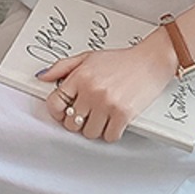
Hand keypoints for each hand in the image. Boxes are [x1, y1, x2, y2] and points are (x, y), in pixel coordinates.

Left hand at [37, 36, 176, 142]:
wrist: (151, 60)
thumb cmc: (122, 60)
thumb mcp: (88, 57)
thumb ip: (63, 67)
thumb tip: (43, 77)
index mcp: (80, 76)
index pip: (55, 103)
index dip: (57, 112)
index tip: (63, 113)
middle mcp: (91, 90)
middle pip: (72, 123)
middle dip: (78, 121)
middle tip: (88, 115)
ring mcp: (106, 103)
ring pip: (89, 133)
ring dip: (95, 129)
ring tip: (102, 117)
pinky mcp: (123, 114)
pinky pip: (109, 136)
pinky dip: (111, 133)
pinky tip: (114, 122)